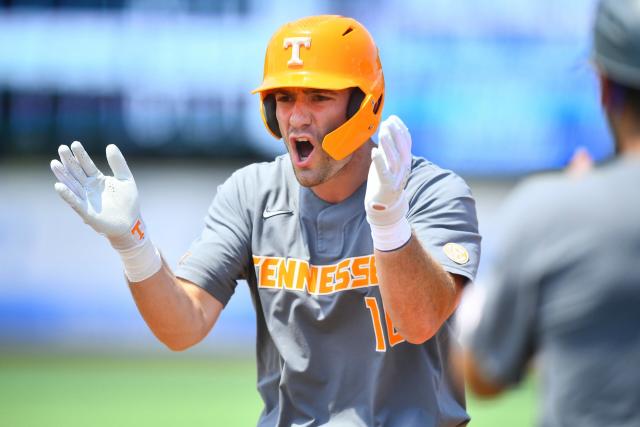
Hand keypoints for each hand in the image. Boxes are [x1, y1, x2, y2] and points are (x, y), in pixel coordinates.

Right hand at [50, 141, 143, 250]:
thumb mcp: (126, 179)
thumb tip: (110, 145)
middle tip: (62, 148)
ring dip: (63, 175)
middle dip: (69, 161)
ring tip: (55, 163)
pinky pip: (74, 201)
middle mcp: (88, 187)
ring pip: (71, 184)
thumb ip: (118, 163)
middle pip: (76, 172)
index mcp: (97, 179)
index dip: (80, 155)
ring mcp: (85, 198)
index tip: (74, 143)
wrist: (130, 223)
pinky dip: (67, 194)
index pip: (86, 164)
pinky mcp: (85, 211)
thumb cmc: (128, 202)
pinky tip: (59, 185)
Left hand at [365, 115, 412, 250]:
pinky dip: (379, 161)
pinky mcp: (387, 185)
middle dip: (395, 133)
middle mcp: (404, 168)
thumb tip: (386, 129)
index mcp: (406, 161)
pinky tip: (374, 151)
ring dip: (389, 144)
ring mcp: (397, 177)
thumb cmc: (384, 180)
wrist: (383, 205)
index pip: (407, 141)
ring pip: (394, 158)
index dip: (400, 128)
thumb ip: (389, 149)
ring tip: (382, 132)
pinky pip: (384, 172)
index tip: (392, 118)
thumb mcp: (388, 162)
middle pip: (403, 147)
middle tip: (387, 121)